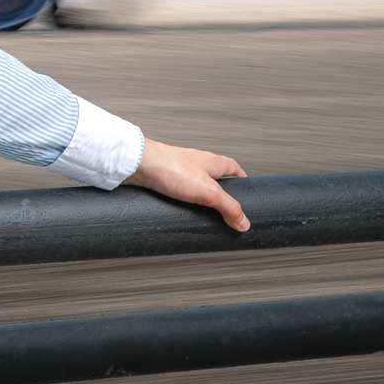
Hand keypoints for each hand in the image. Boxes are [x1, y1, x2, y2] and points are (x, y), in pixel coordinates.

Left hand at [124, 138, 250, 230]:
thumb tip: (244, 222)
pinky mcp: (162, 176)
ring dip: (199, 195)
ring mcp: (177, 168)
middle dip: (219, 189)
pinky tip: (179, 208)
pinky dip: (181, 198)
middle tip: (223, 205)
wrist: (138, 164)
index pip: (233, 167)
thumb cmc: (171, 168)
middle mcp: (195, 162)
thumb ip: (228, 207)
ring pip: (194, 182)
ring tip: (202, 211)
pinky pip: (177, 189)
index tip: (245, 187)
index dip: (240, 177)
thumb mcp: (208, 192)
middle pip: (214, 174)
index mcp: (211, 161)